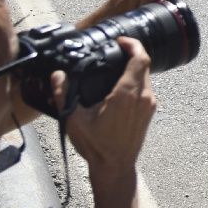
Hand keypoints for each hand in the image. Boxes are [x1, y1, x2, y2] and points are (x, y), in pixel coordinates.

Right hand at [57, 38, 154, 194]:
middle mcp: (143, 97)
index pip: (139, 58)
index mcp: (126, 94)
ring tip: (116, 65)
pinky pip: (147, 88)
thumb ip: (63, 95)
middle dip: (132, 53)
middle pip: (144, 64)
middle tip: (116, 49)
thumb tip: (57, 76)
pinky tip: (121, 84)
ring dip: (134, 67)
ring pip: (147, 76)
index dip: (132, 44)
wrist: (115, 166)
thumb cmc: (96, 146)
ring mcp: (149, 104)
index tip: (119, 40)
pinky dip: (137, 80)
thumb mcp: (74, 120)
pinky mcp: (150, 111)